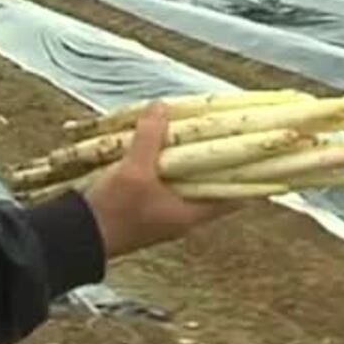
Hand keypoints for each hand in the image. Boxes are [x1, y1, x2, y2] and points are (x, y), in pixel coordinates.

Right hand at [80, 101, 243, 258]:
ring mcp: (165, 213)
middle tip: (230, 133)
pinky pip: (168, 182)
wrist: (77, 237)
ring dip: (192, 160)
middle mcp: (183, 215)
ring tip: (198, 133)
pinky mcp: (147, 208)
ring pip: (189, 181)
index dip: (254, 176)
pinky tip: (162, 147)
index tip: (266, 155)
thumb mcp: (133, 170)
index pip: (236, 196)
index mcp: (191, 213)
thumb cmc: (113, 210)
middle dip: (220, 159)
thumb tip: (162, 106)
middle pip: (213, 184)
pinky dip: (170, 165)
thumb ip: (149, 138)